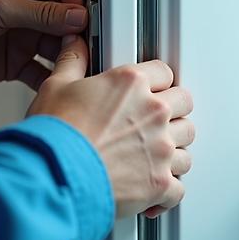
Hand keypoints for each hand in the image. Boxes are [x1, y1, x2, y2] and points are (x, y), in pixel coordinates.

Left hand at [0, 0, 87, 89]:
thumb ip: (41, 14)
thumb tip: (77, 16)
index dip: (78, 3)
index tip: (84, 21)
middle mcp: (29, 4)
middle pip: (69, 19)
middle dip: (78, 34)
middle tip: (85, 50)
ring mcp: (24, 34)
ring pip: (60, 47)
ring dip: (69, 59)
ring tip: (75, 70)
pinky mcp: (16, 62)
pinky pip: (43, 71)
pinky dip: (52, 80)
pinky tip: (58, 86)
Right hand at [27, 35, 194, 218]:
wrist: (52, 177)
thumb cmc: (54, 137)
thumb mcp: (55, 88)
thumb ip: (72, 63)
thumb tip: (74, 46)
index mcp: (131, 84)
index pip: (164, 72)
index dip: (156, 82)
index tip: (149, 91)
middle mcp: (152, 113)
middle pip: (184, 105)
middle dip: (173, 113)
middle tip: (155, 123)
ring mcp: (160, 149)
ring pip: (186, 148)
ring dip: (172, 153)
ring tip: (153, 159)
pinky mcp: (159, 183)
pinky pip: (178, 189)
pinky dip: (167, 193)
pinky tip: (153, 192)